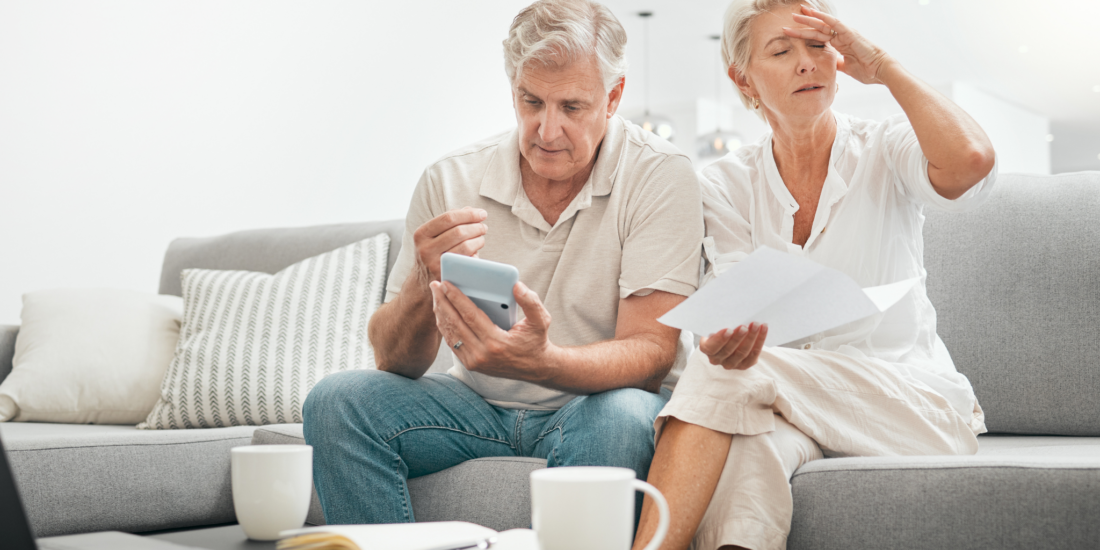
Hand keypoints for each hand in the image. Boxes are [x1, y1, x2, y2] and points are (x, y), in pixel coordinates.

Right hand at [413, 207, 487, 280]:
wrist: (423, 281)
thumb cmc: (433, 252)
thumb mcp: (435, 235)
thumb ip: (451, 221)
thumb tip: (471, 210)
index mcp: (421, 234)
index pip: (449, 218)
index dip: (469, 214)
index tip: (482, 214)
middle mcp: (425, 249)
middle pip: (459, 232)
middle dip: (476, 227)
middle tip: (484, 227)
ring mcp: (435, 265)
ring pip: (466, 246)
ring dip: (479, 240)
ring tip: (481, 238)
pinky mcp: (447, 276)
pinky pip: (468, 261)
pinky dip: (475, 254)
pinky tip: (476, 252)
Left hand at [429, 279, 553, 380]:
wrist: (535, 368)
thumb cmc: (536, 340)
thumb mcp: (541, 320)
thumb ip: (531, 302)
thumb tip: (516, 286)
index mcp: (496, 343)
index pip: (470, 316)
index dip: (456, 298)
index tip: (445, 283)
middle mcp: (482, 354)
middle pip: (455, 324)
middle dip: (442, 302)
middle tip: (434, 284)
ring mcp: (474, 362)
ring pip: (450, 334)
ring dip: (440, 314)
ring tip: (436, 296)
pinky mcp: (470, 365)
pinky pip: (453, 343)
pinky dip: (445, 327)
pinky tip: (442, 312)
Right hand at [699, 323, 766, 370]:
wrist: (730, 337)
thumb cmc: (721, 327)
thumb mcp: (716, 325)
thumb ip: (719, 323)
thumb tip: (731, 313)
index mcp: (707, 348)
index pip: (711, 347)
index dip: (720, 340)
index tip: (728, 329)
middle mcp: (717, 359)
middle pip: (728, 350)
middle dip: (737, 338)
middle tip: (744, 326)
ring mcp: (731, 364)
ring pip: (742, 353)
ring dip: (751, 338)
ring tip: (756, 325)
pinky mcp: (744, 365)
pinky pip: (753, 355)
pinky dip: (760, 341)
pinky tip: (763, 329)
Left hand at [784, 5, 893, 84]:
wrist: (880, 71)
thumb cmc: (867, 70)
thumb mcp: (846, 67)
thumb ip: (837, 63)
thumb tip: (830, 64)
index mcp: (839, 44)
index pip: (819, 36)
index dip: (806, 33)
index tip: (794, 30)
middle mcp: (841, 36)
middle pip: (818, 28)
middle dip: (804, 23)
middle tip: (791, 17)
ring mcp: (845, 33)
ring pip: (824, 24)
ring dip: (810, 19)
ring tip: (797, 13)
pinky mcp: (850, 33)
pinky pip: (835, 23)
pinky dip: (824, 18)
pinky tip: (814, 14)